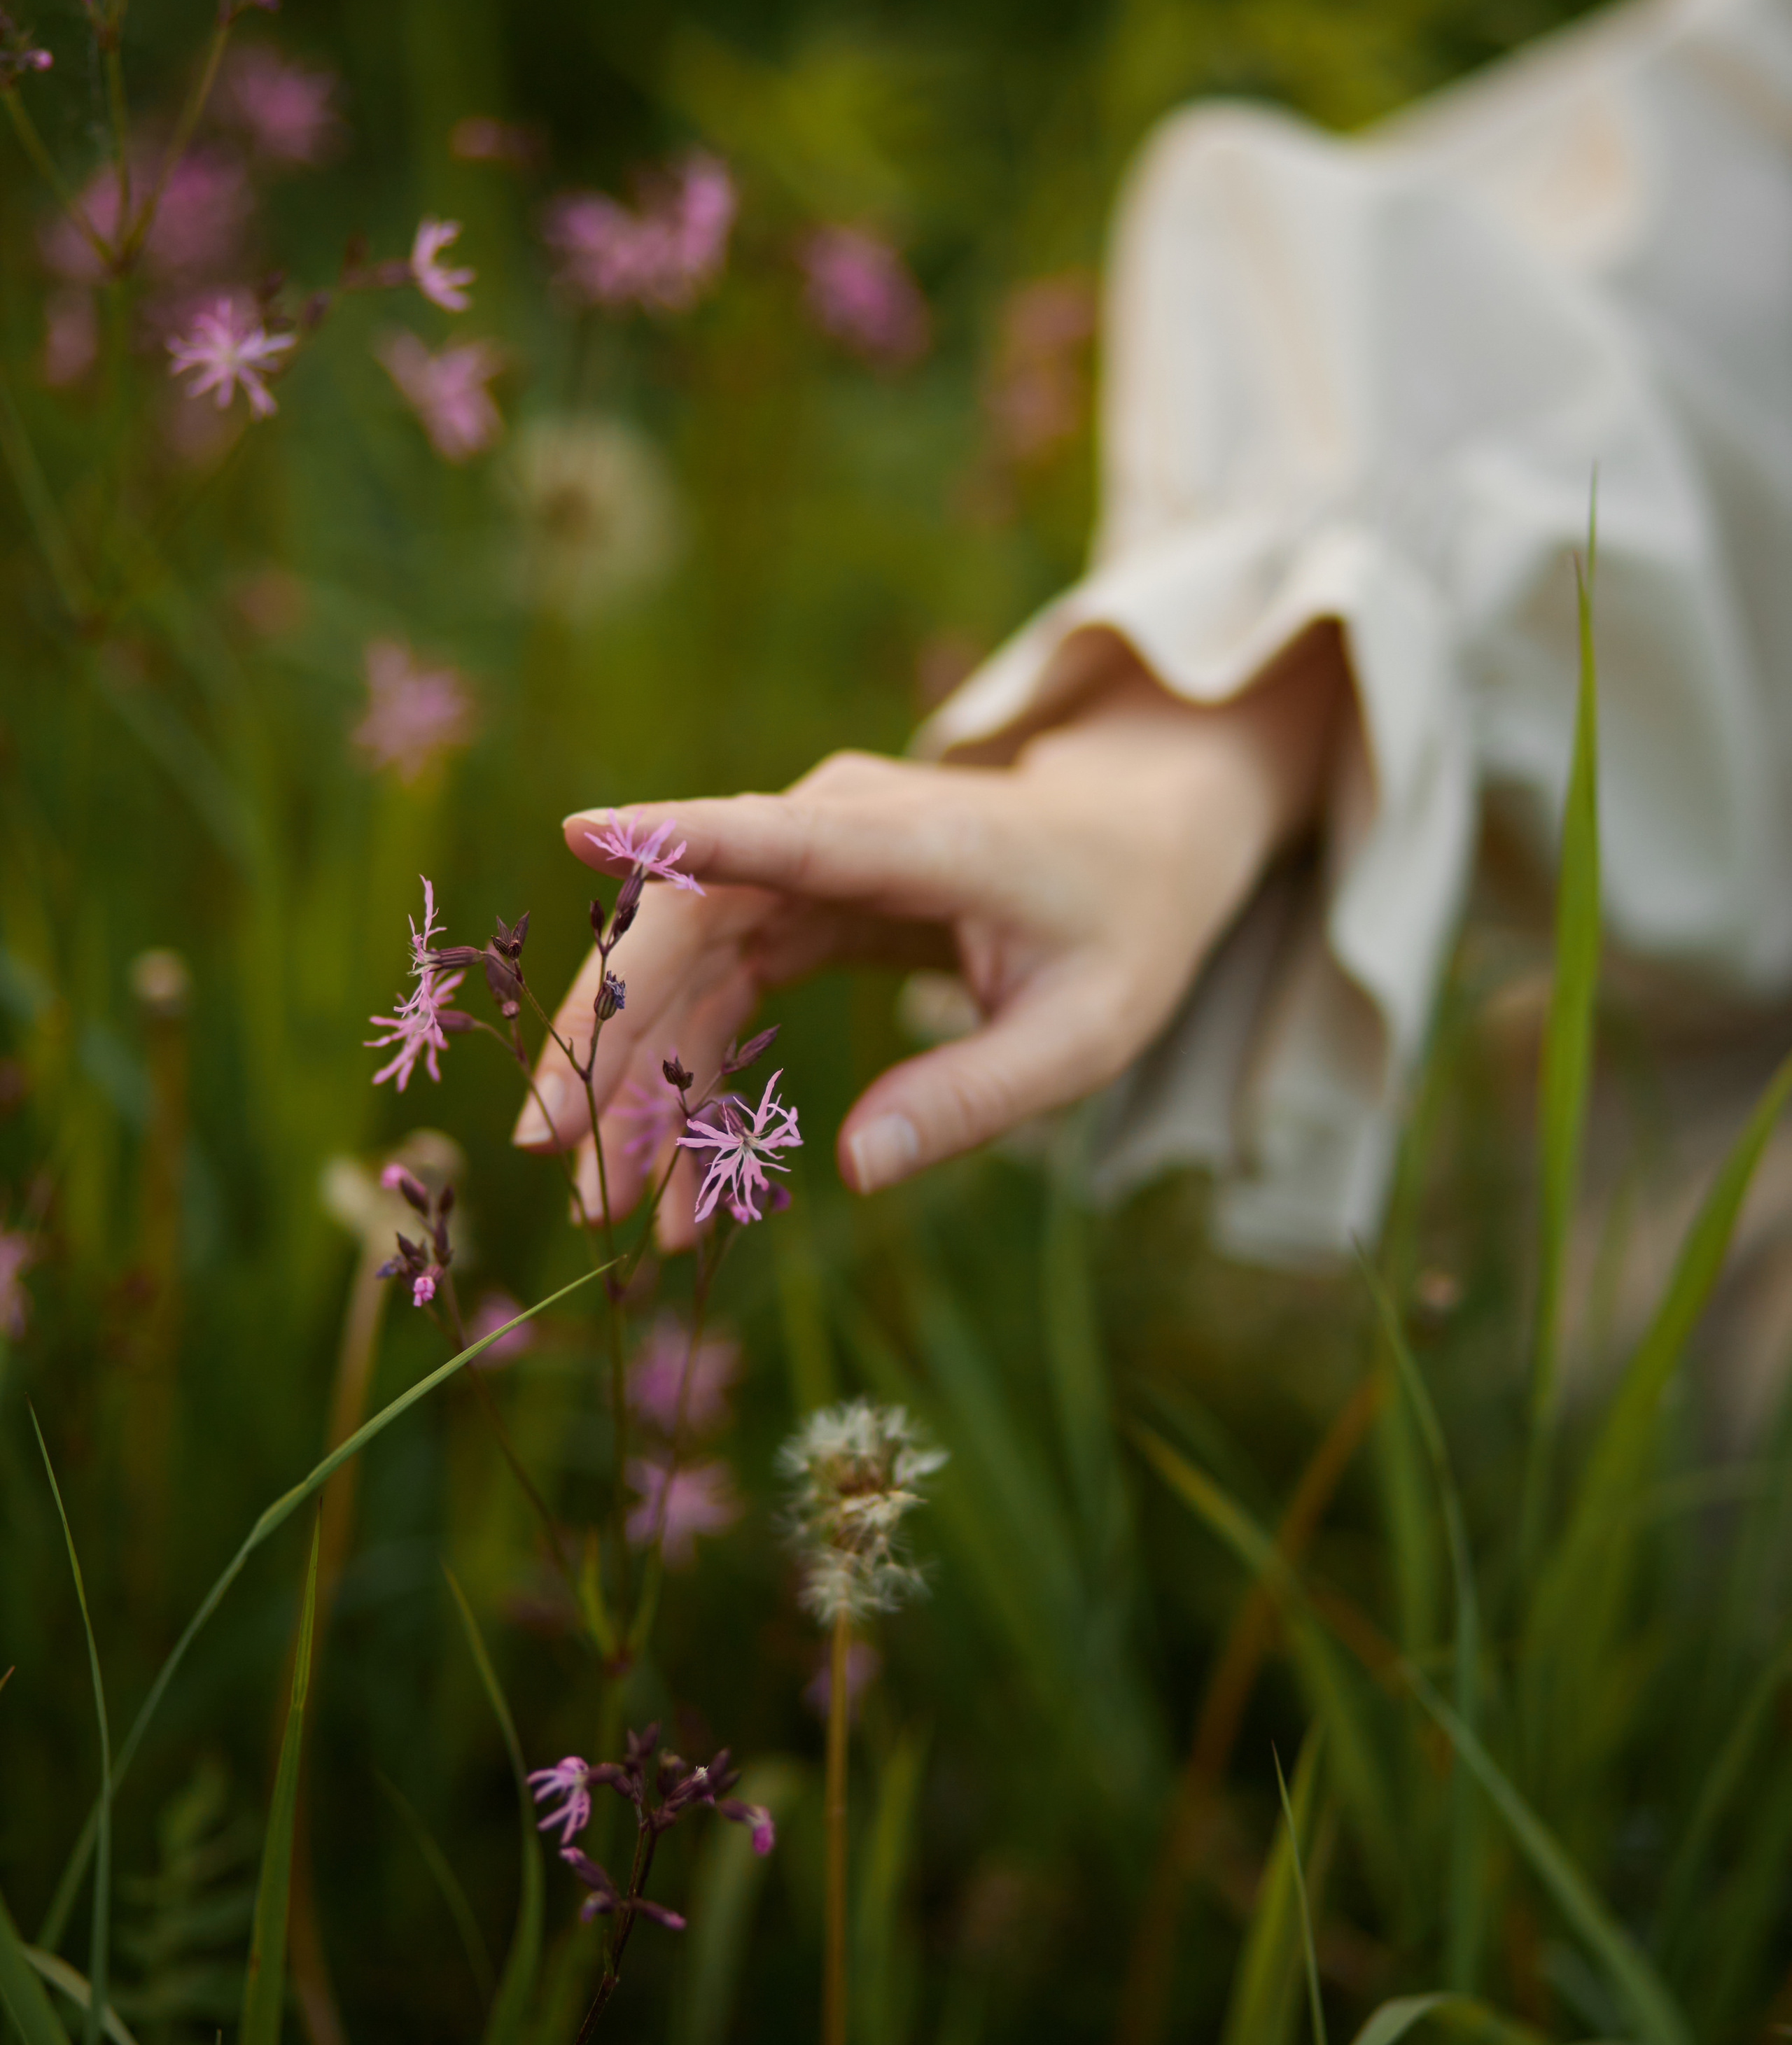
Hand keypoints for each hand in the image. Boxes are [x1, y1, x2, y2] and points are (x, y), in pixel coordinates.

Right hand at [513, 630, 1344, 1245]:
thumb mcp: (1086, 1033)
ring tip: (613, 1213)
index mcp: (910, 843)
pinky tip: (678, 1188)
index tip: (579, 832)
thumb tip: (851, 1173)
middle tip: (554, 1160)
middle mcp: (833, 830)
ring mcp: (802, 863)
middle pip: (683, 921)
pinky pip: (713, 995)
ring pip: (677, 969)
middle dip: (606, 1040)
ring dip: (636, 1087)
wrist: (1137, 844)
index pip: (777, 836)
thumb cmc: (1122, 929)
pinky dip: (689, 1085)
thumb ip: (975, 1095)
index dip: (678, 835)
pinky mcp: (795, 903)